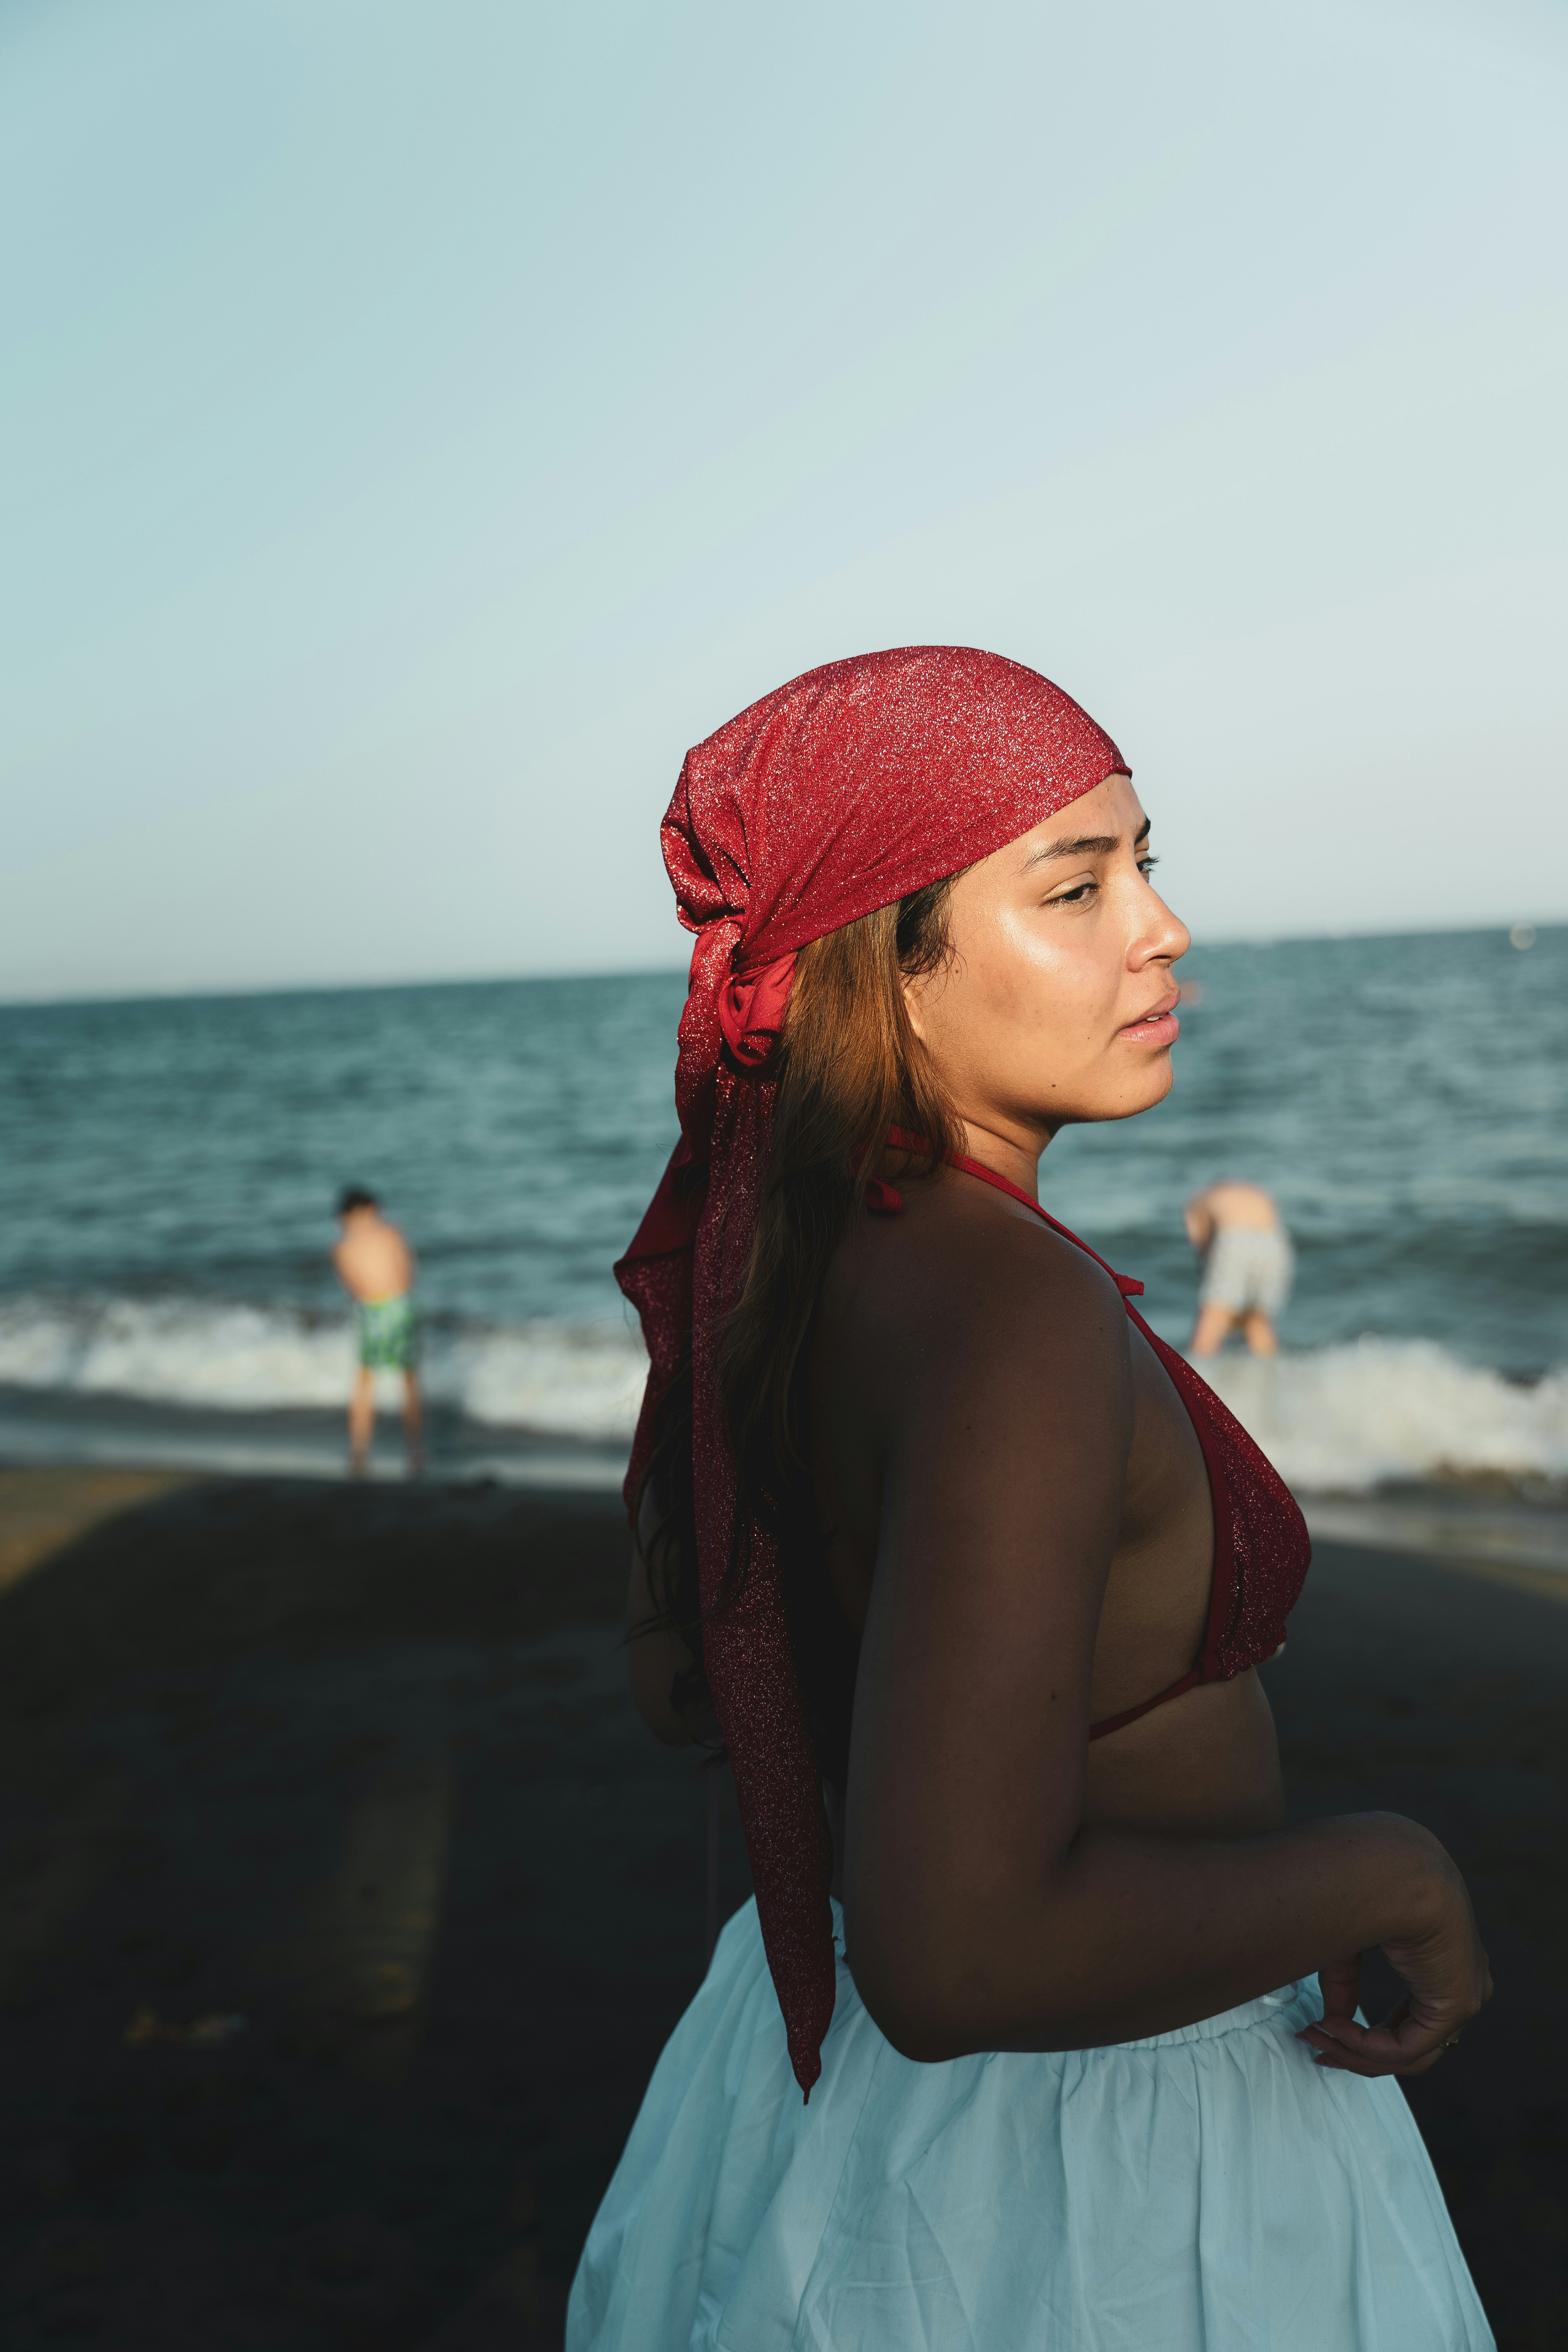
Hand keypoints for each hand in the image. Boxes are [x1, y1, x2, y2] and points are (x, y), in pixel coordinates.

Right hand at [1298, 1872, 1491, 2078]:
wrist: (1394, 1868)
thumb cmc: (1370, 1888)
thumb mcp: (1351, 1942)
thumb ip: (1344, 1985)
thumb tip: (1332, 2022)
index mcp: (1441, 1966)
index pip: (1407, 2024)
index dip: (1364, 2038)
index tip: (1321, 2032)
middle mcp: (1459, 1986)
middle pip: (1409, 2046)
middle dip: (1357, 2052)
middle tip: (1318, 2049)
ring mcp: (1464, 1997)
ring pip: (1409, 2055)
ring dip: (1356, 2052)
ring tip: (1318, 2039)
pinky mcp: (1458, 2005)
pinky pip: (1407, 2048)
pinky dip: (1366, 2046)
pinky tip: (1335, 2027)